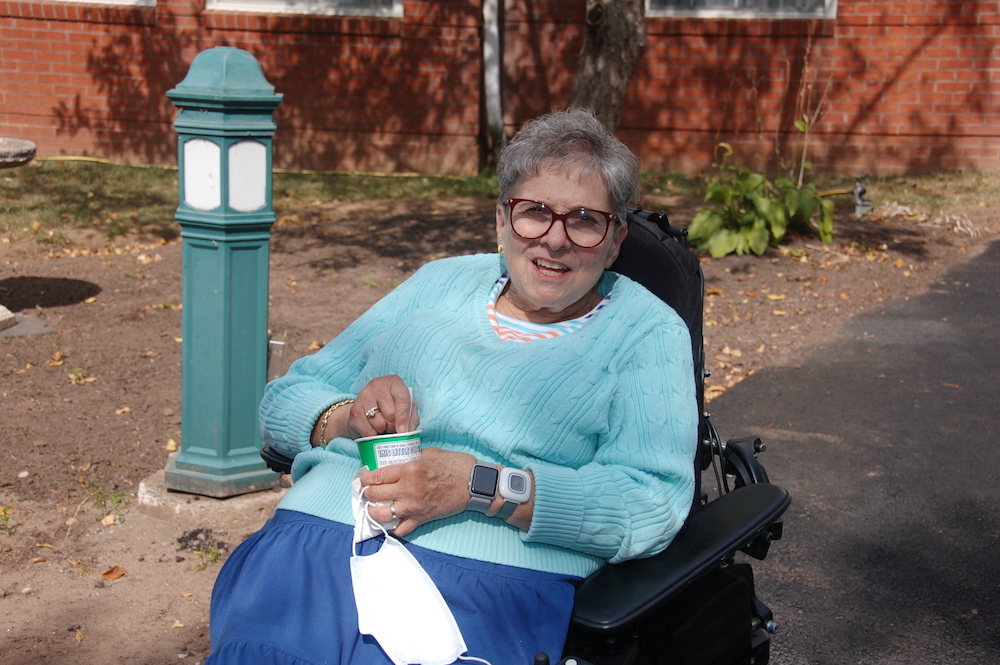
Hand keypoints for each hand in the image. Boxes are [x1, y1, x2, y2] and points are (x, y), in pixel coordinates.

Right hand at [350, 375, 418, 437]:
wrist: (367, 410)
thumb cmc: (392, 408)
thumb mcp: (407, 409)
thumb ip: (411, 418)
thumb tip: (408, 431)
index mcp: (394, 382)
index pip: (402, 397)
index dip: (404, 417)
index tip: (404, 431)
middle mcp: (377, 385)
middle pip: (390, 414)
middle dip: (394, 426)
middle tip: (393, 426)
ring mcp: (363, 395)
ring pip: (378, 423)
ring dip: (383, 430)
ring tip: (383, 426)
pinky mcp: (354, 409)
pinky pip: (367, 430)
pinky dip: (372, 435)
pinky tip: (373, 429)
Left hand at [360, 448, 474, 536]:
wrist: (475, 484)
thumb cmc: (456, 465)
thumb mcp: (431, 454)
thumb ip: (412, 460)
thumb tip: (401, 465)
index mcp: (409, 469)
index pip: (377, 476)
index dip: (365, 478)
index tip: (362, 478)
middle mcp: (407, 489)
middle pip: (374, 494)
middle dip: (366, 493)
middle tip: (365, 492)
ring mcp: (413, 506)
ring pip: (382, 514)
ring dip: (373, 512)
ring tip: (372, 508)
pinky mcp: (422, 518)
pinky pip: (401, 530)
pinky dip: (394, 528)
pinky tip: (391, 523)